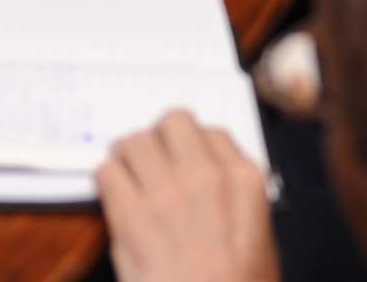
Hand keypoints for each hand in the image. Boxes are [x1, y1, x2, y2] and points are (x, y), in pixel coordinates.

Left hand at [97, 112, 278, 281]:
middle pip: (172, 122)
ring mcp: (166, 191)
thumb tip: (206, 186)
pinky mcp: (130, 212)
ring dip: (127, 158)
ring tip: (128, 180)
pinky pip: (107, 171)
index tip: (182, 162)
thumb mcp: (259, 244)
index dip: (193, 148)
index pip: (212, 134)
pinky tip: (115, 201)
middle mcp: (205, 175)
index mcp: (244, 183)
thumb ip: (233, 203)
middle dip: (159, 140)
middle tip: (152, 163)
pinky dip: (106, 183)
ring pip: (133, 140)